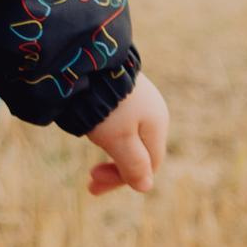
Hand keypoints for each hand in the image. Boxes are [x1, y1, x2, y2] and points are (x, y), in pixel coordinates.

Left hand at [83, 74, 167, 196]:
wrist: (89, 59)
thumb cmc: (105, 104)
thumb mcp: (119, 140)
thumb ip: (133, 165)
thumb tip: (146, 187)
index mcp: (157, 124)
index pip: (149, 165)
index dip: (123, 179)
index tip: (93, 184)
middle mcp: (152, 111)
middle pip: (139, 152)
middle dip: (115, 169)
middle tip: (89, 182)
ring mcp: (138, 98)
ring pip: (128, 135)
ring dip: (110, 152)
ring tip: (91, 154)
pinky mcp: (122, 89)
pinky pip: (120, 119)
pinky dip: (107, 132)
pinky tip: (93, 130)